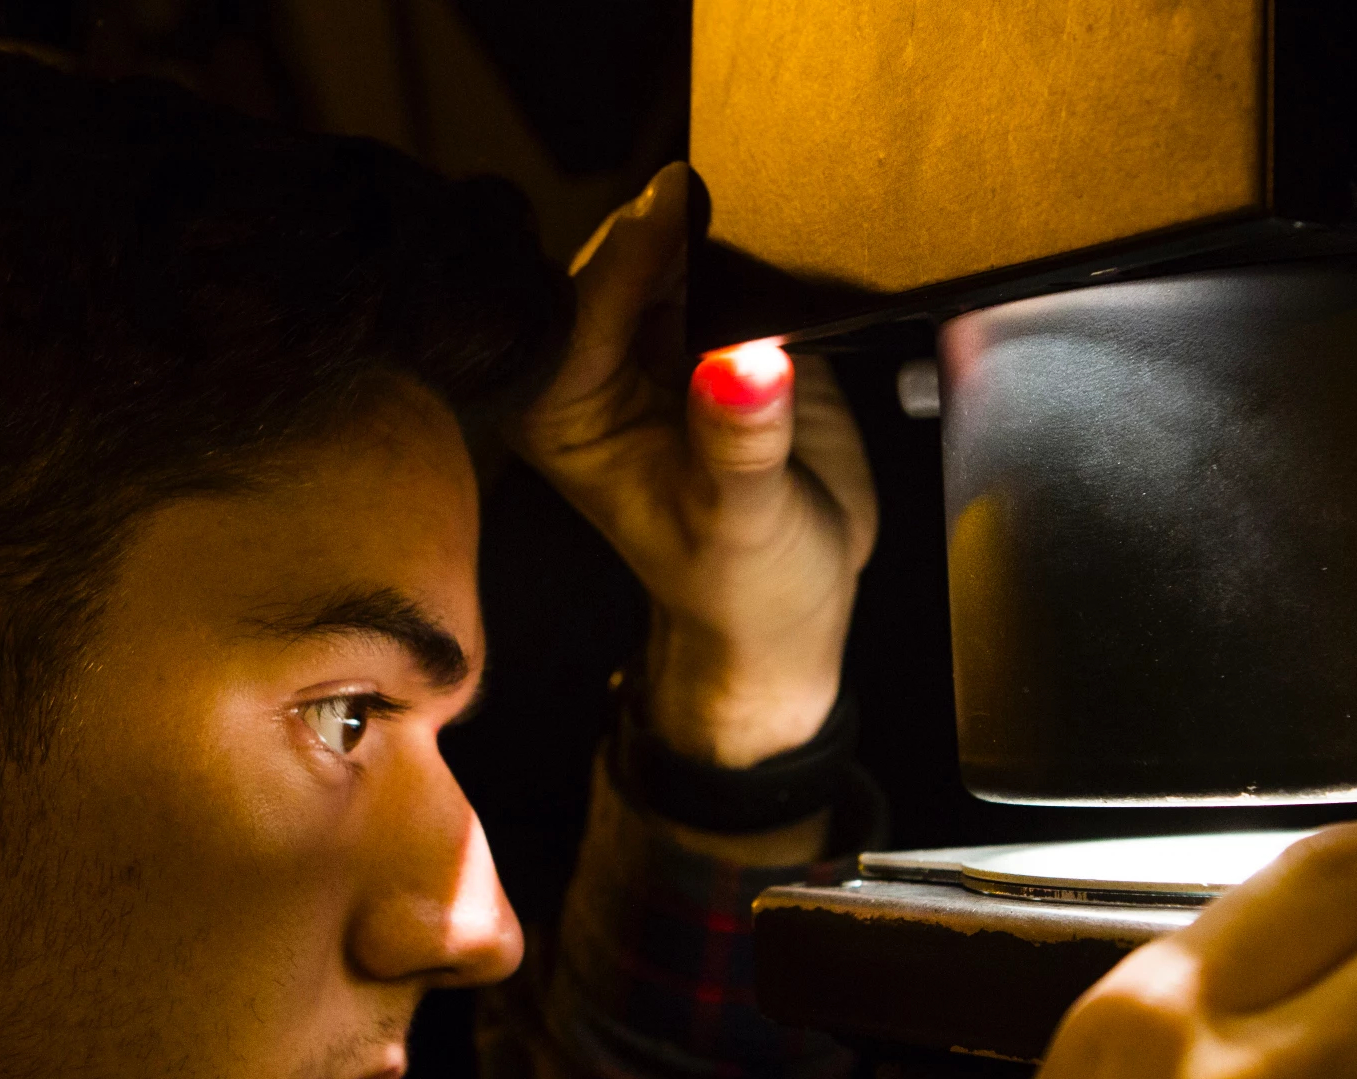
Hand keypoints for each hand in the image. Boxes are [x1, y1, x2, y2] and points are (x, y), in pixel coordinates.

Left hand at [510, 162, 878, 767]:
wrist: (791, 606)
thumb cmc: (743, 587)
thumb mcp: (740, 524)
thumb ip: (739, 442)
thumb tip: (747, 362)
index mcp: (561, 408)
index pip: (586, 303)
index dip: (637, 252)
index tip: (683, 204)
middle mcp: (596, 361)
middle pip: (626, 253)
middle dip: (679, 225)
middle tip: (740, 195)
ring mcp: (659, 335)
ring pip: (680, 241)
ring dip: (727, 227)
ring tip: (774, 213)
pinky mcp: (720, 322)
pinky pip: (736, 256)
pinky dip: (764, 245)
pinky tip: (794, 242)